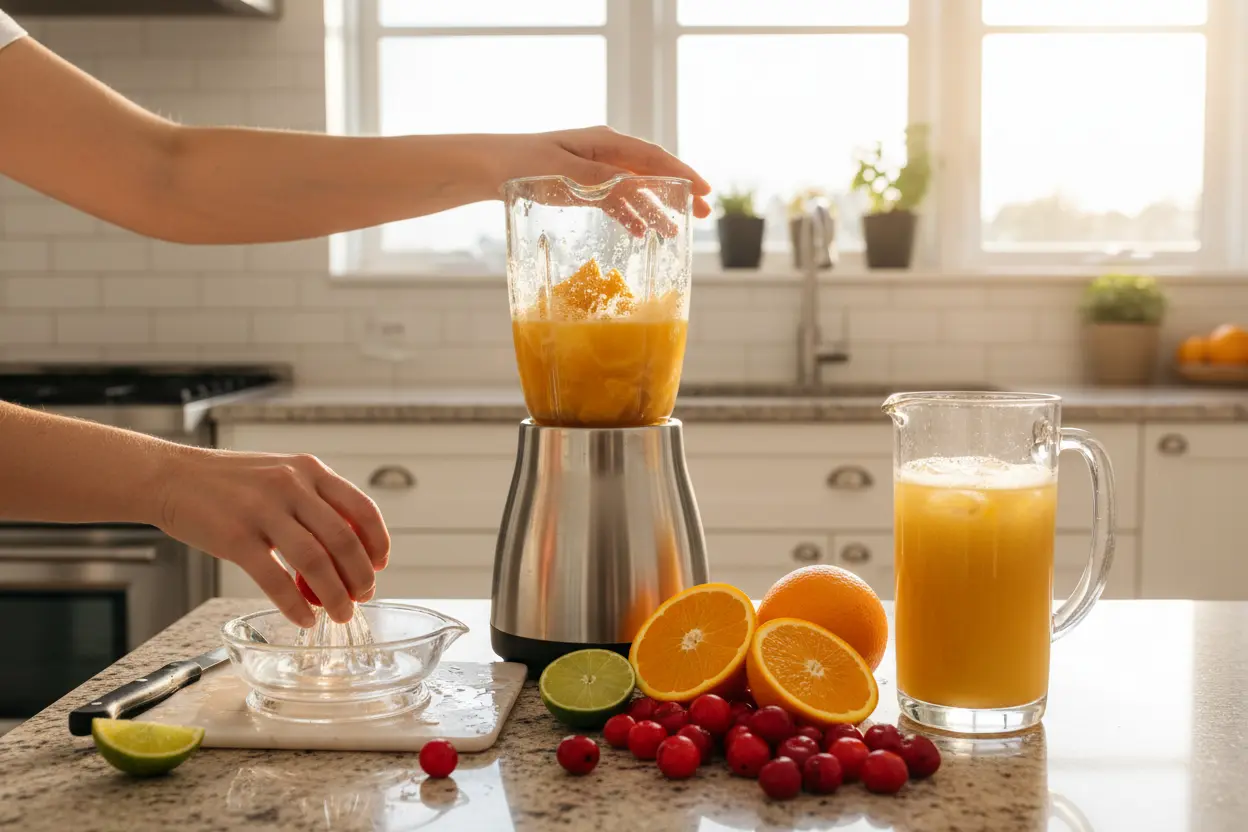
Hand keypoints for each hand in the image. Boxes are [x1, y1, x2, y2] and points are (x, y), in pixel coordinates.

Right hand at [154, 448, 389, 625]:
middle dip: (360, 575)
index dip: (378, 542)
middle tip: (362, 596)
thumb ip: (314, 500)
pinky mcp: (236, 537)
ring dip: (334, 595)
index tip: (381, 565)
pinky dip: (295, 605)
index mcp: (309, 470)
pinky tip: (303, 618)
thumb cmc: (229, 482)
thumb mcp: (281, 474)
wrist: (172, 477)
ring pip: (315, 562)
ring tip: (340, 613)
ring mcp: (263, 510)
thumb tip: (349, 544)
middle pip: (343, 539)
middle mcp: (291, 486)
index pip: (362, 508)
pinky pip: (275, 579)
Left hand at [489, 126, 713, 223]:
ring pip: (634, 189)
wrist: (489, 167)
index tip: (703, 190)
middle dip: (677, 192)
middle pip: (649, 172)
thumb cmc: (522, 163)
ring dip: (654, 209)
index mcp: (603, 141)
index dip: (680, 173)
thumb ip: (602, 180)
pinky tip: (638, 232)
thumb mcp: (563, 172)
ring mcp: (594, 170)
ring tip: (673, 232)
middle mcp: (604, 152)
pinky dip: (628, 215)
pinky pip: (614, 200)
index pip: (652, 157)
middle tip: (702, 212)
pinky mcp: (582, 186)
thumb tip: (638, 187)